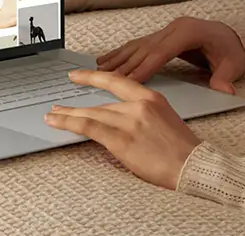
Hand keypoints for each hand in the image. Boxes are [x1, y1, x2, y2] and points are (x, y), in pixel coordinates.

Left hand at [48, 70, 201, 189]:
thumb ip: (143, 115)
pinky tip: (56, 122)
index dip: (93, 77)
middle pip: (100, 104)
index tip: (78, 76)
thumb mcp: (165, 121)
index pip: (117, 82)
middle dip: (76, 107)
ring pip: (90, 114)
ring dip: (67, 116)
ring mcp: (129, 121)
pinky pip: (89, 127)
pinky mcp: (121, 139)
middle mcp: (139, 105)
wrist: (193, 167)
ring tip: (52, 116)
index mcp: (152, 98)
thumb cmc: (183, 151)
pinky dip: (69, 123)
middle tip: (58, 107)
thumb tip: (120, 119)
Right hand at [96, 16, 244, 93]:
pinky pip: (139, 44)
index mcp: (190, 32)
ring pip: (138, 45)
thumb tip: (226, 91)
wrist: (235, 36)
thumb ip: (225, 78)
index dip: (144, 66)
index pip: (162, 52)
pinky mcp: (164, 35)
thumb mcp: (233, 65)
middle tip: (103, 77)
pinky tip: (107, 59)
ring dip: (118, 57)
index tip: (128, 79)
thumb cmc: (233, 51)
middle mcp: (175, 28)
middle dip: (124, 64)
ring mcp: (168, 30)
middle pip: (145, 48)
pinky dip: (122, 52)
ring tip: (98, 68)